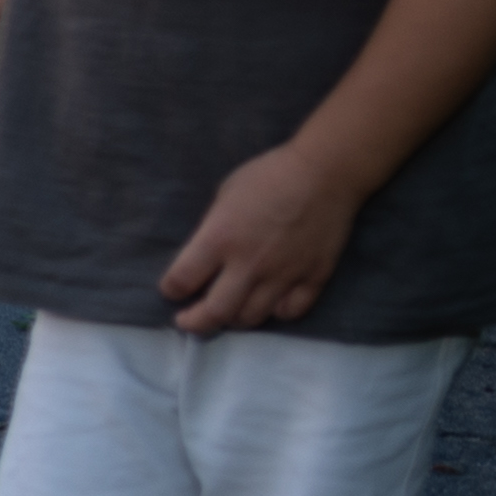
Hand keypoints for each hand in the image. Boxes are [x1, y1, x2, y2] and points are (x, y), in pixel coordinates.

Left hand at [159, 141, 358, 331]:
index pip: (182, 280)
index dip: (171, 290)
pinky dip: (276, 313)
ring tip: (227, 312)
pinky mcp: (314, 278)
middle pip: (216, 312)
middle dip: (196, 322)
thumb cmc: (268, 176)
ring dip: (234, 319)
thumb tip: (204, 258)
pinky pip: (291, 312)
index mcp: (220, 238)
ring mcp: (284, 275)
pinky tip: (269, 304)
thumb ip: (213, 231)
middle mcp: (249, 264)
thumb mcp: (225, 196)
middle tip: (188, 322)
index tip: (171, 291)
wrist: (324, 173)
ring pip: (252, 317)